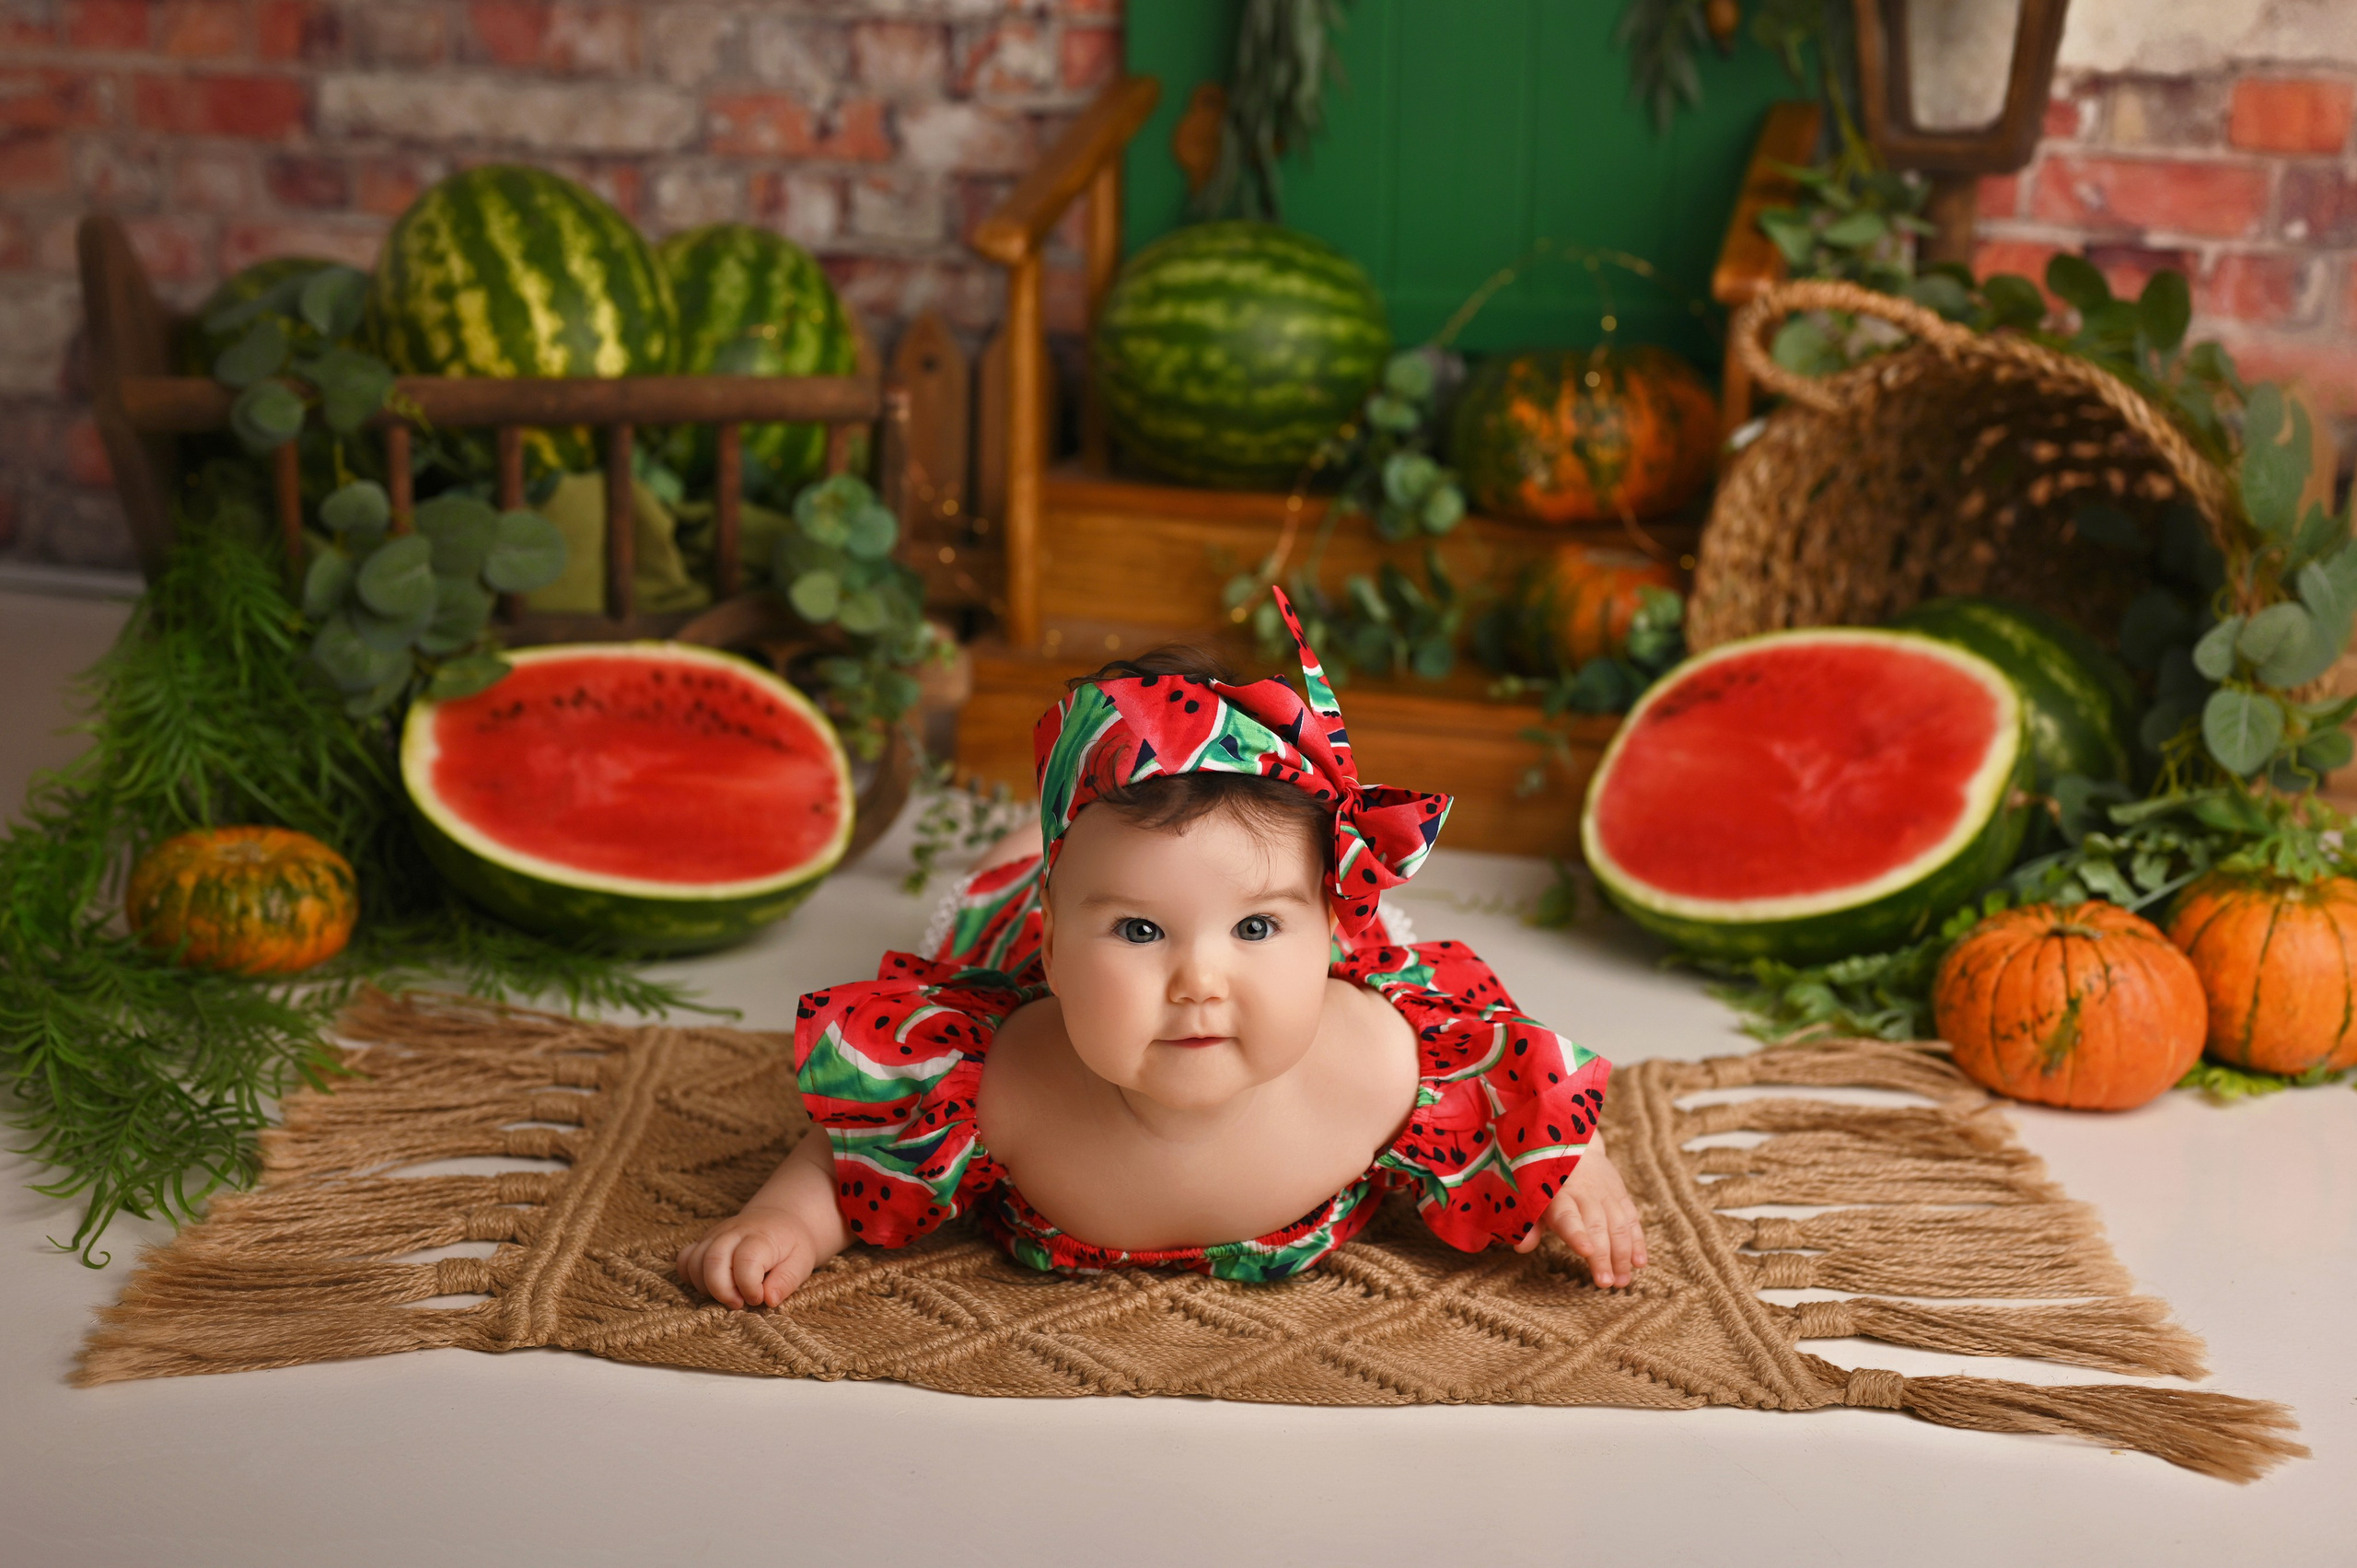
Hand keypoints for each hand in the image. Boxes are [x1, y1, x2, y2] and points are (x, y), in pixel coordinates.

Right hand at [675, 1203, 823, 1309]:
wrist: (780, 1219)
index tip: (759, 1299)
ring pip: (694, 1261)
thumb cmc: (792, 1245)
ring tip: (728, 1295)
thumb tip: (769, 1300)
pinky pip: (685, 1259)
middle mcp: (733, 1233)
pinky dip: (690, 1277)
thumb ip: (786, 1281)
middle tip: (739, 1304)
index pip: (746, 1260)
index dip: (749, 1286)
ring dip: (706, 1287)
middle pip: (713, 1260)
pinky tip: (710, 1287)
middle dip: (722, 1291)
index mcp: (760, 1237)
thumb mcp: (802, 1262)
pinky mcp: (704, 1241)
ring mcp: (715, 1235)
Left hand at [1516, 1137, 1646, 1287]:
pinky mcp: (1620, 1194)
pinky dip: (1637, 1241)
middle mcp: (1584, 1193)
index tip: (1586, 1252)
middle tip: (1606, 1283)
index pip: (1568, 1216)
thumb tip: (1522, 1248)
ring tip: (1623, 1281)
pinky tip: (1640, 1263)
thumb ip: (1529, 1224)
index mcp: (1558, 1195)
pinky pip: (1632, 1219)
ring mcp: (1605, 1193)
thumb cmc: (1546, 1180)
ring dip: (1623, 1255)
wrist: (1572, 1144)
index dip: (1578, 1234)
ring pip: (1618, 1225)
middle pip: (1597, 1226)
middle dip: (1603, 1256)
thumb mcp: (1531, 1198)